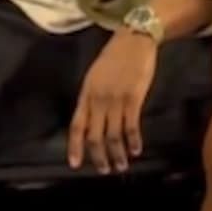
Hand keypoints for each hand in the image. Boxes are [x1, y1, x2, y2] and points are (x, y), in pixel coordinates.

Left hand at [68, 31, 157, 173]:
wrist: (134, 39)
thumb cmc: (114, 56)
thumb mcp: (95, 75)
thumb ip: (92, 97)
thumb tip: (92, 120)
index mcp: (86, 94)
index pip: (77, 126)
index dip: (75, 146)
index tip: (75, 164)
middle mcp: (98, 100)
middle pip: (95, 135)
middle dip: (99, 156)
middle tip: (105, 170)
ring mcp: (116, 100)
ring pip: (113, 135)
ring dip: (117, 154)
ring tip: (121, 166)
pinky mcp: (133, 98)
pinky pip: (131, 126)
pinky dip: (133, 141)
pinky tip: (136, 150)